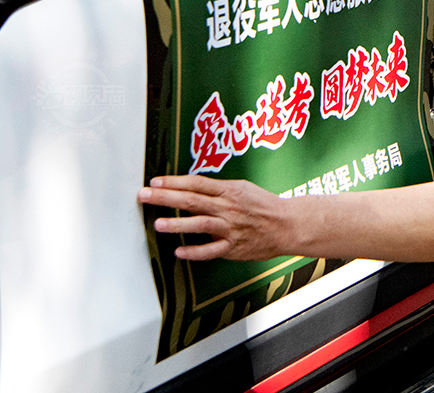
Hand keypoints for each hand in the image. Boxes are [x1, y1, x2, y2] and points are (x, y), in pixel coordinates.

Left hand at [138, 175, 288, 261]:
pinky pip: (212, 250)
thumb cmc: (264, 206)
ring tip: (158, 223)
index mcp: (229, 190)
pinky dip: (195, 252)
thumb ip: (218, 190)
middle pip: (192, 200)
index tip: (156, 181)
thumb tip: (192, 189)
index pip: (196, 183)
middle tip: (145, 195)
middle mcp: (228, 208)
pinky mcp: (233, 247)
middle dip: (166, 197)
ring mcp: (230, 228)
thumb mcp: (242, 188)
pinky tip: (180, 252)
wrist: (288, 225)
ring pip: (200, 224)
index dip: (174, 181)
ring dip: (177, 224)